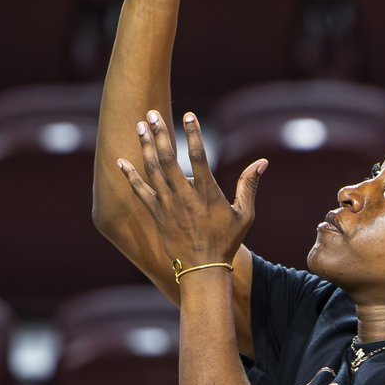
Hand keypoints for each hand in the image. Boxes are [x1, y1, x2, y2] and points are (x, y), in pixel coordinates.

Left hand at [117, 109, 265, 270]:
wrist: (202, 271)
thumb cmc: (226, 242)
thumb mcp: (245, 215)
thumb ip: (250, 186)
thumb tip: (262, 162)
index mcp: (207, 193)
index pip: (199, 157)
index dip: (194, 134)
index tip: (189, 115)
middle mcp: (185, 197)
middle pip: (169, 159)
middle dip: (160, 134)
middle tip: (152, 114)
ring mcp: (168, 206)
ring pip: (153, 171)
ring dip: (146, 147)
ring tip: (139, 126)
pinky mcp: (156, 215)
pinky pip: (140, 192)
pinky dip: (130, 176)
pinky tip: (121, 161)